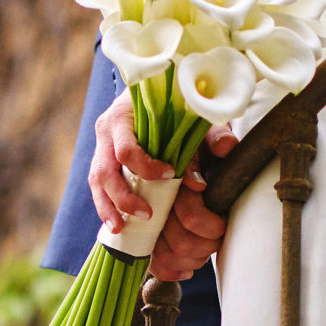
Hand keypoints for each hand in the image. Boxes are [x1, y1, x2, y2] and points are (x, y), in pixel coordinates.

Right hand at [89, 92, 231, 281]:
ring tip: (122, 227)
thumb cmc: (177, 107)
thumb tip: (227, 148)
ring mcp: (102, 149)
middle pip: (104, 170)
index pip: (126, 148)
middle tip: (148, 214)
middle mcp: (108, 132)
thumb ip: (211, 131)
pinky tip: (118, 227)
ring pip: (98, 183)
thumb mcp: (195, 116)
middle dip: (124, 196)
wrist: (161, 98)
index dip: (145, 166)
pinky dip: (107, 209)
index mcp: (125, 115)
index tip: (170, 175)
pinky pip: (99, 190)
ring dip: (110, 208)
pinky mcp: (103, 164)